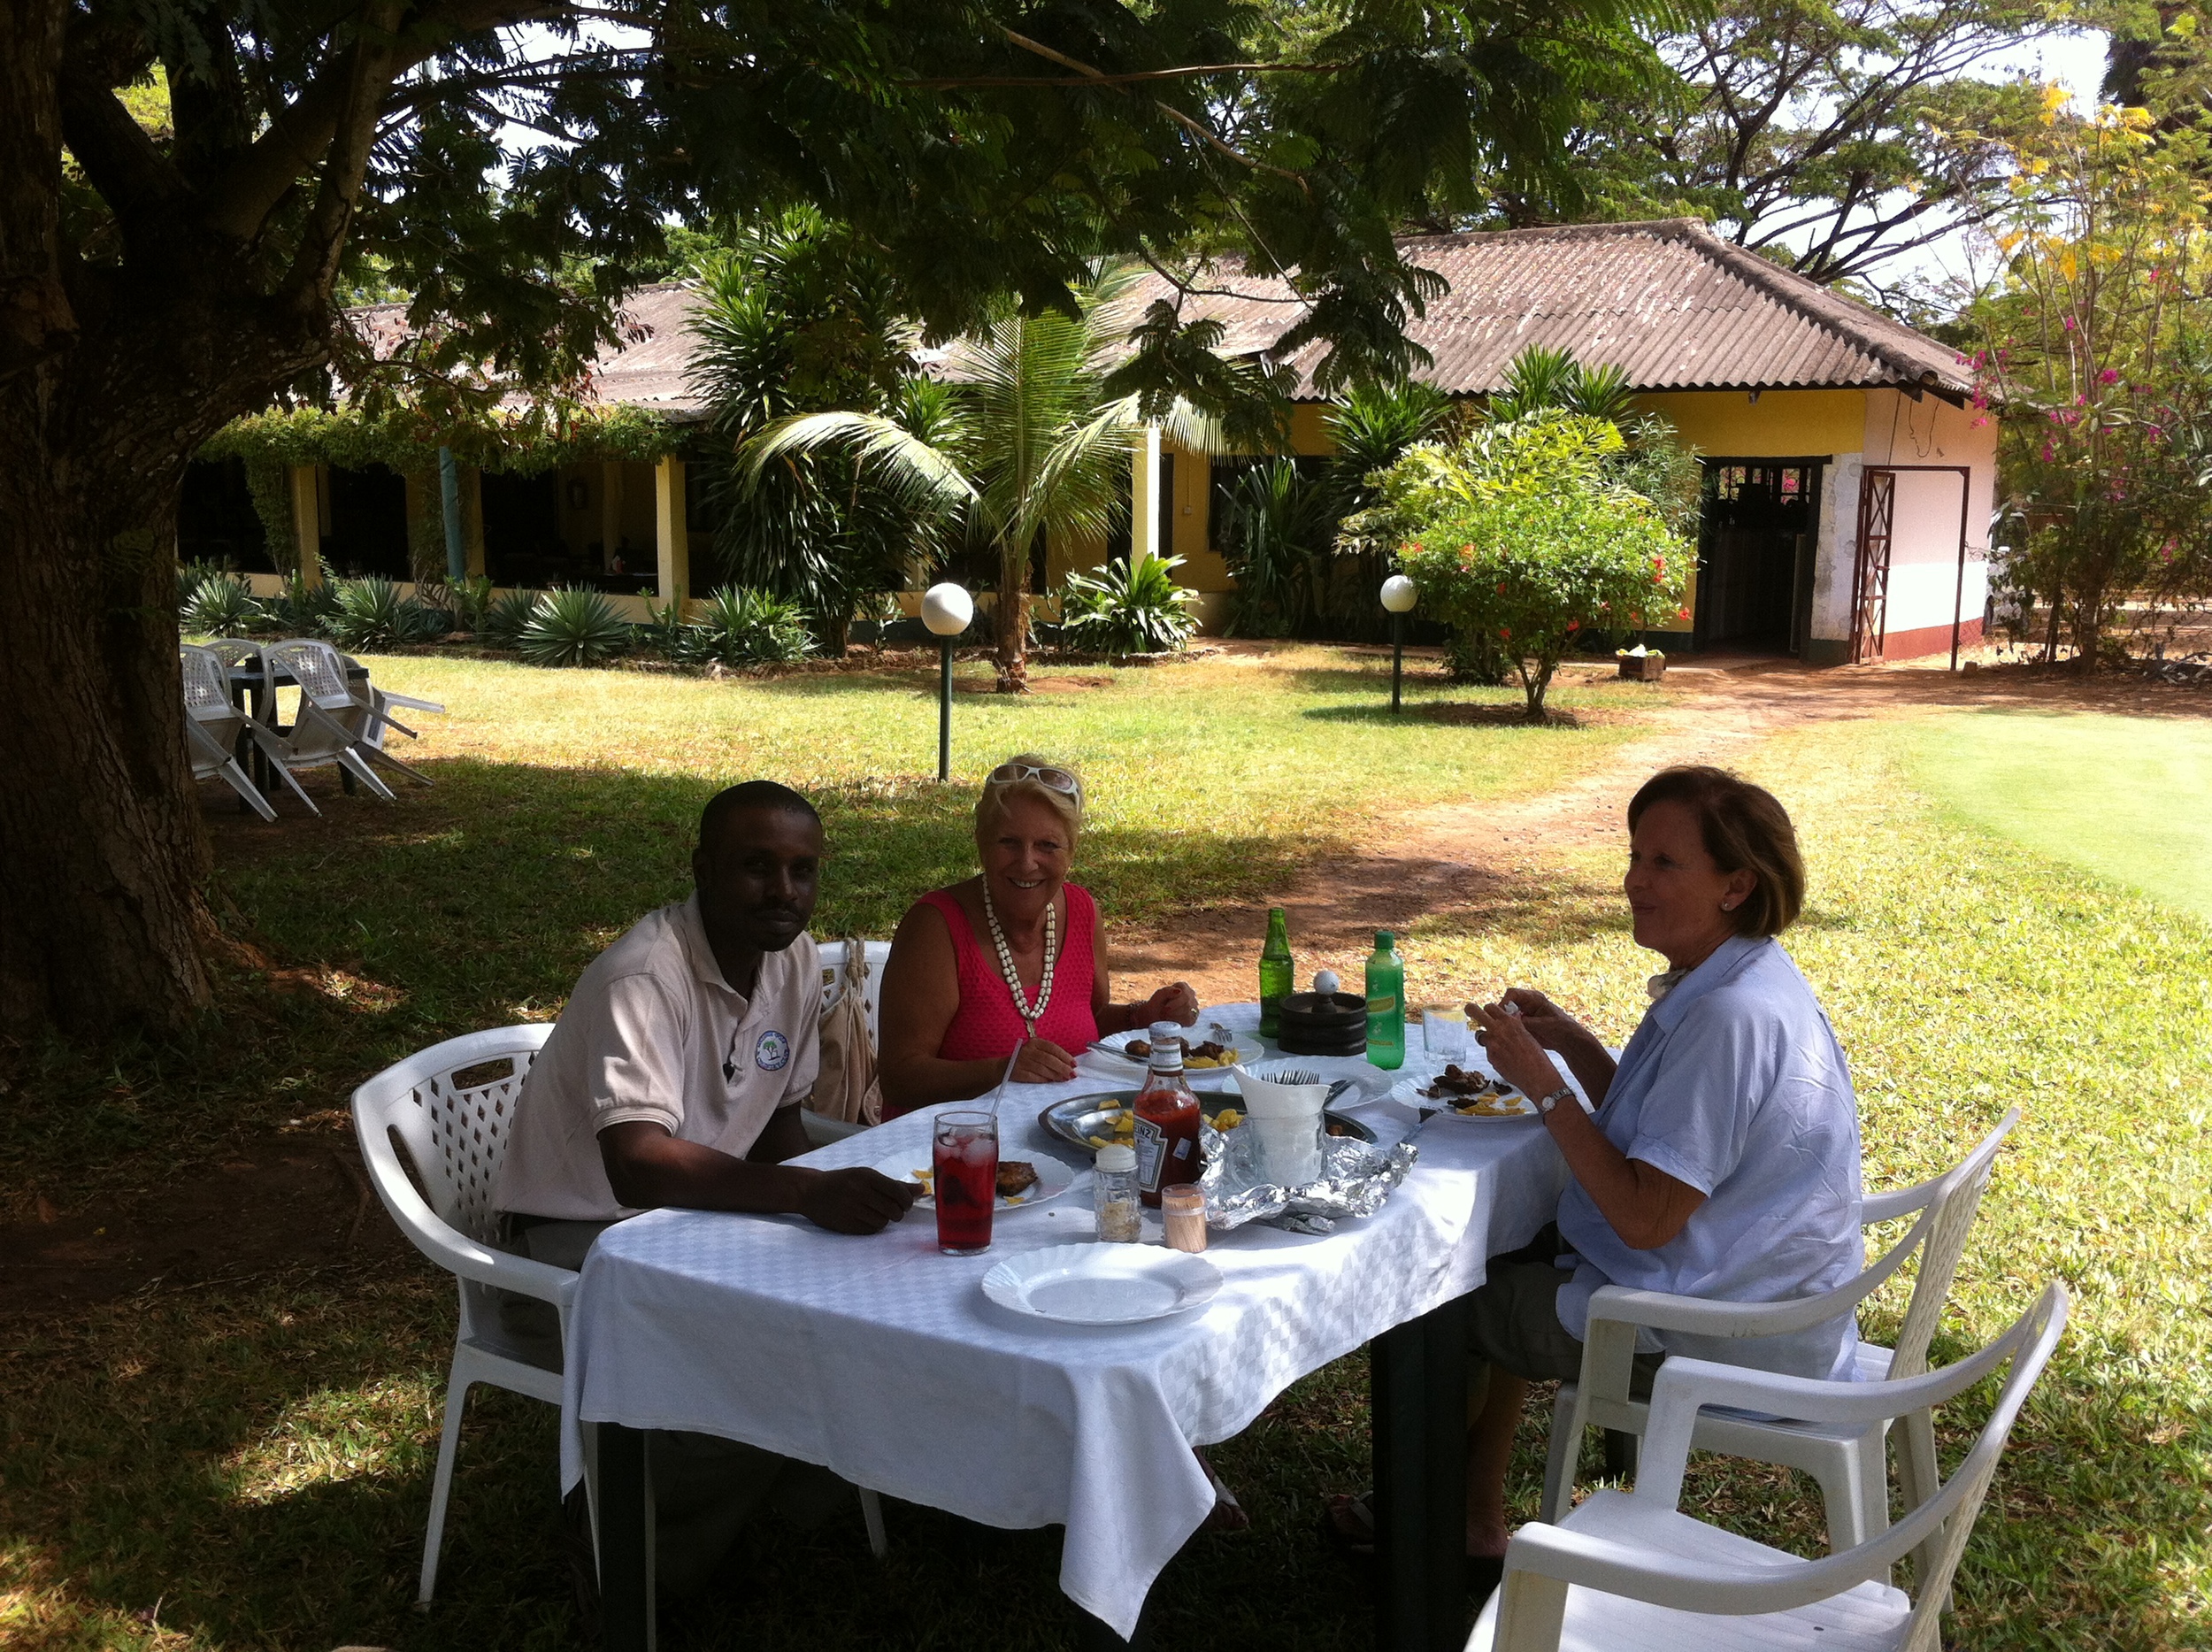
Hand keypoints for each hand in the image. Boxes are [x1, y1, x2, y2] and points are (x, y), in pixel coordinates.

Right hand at [796, 1167, 920, 1234]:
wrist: (811, 1191)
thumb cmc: (843, 1182)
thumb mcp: (866, 1176)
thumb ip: (894, 1184)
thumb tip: (922, 1190)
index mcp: (866, 1176)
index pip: (898, 1191)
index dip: (907, 1201)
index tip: (906, 1203)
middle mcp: (859, 1192)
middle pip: (893, 1209)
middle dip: (898, 1212)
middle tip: (893, 1209)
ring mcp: (852, 1209)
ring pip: (884, 1221)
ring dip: (885, 1219)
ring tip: (875, 1212)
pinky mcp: (846, 1224)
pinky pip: (871, 1230)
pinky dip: (873, 1226)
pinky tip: (865, 1218)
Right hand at [1010, 1036, 1077, 1083]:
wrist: (1004, 1067)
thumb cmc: (1027, 1060)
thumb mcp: (1037, 1052)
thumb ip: (1051, 1056)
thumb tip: (1070, 1065)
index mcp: (1035, 1042)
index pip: (1053, 1048)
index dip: (1065, 1056)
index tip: (1074, 1064)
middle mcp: (1028, 1050)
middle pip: (1048, 1059)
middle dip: (1062, 1067)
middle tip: (1072, 1074)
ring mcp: (1021, 1061)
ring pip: (1042, 1068)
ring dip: (1055, 1075)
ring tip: (1064, 1079)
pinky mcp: (1018, 1072)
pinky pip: (1034, 1077)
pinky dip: (1044, 1079)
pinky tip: (1051, 1081)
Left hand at [1135, 982, 1198, 1026]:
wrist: (1154, 1014)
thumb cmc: (1157, 1003)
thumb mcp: (1159, 995)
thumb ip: (1167, 991)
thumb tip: (1179, 991)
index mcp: (1183, 986)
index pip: (1185, 994)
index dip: (1175, 1003)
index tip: (1166, 1008)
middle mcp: (1191, 995)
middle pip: (1187, 1004)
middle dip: (1174, 1011)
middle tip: (1164, 1013)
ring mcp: (1193, 1007)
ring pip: (1188, 1013)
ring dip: (1175, 1016)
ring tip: (1166, 1016)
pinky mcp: (1192, 1018)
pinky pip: (1189, 1021)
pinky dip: (1178, 1021)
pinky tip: (1172, 1020)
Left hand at [1468, 999, 1566, 1102]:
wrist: (1536, 1076)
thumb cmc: (1536, 1056)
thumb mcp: (1527, 1034)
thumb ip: (1516, 1025)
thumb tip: (1513, 1016)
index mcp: (1509, 1021)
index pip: (1491, 1007)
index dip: (1488, 1009)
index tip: (1487, 1012)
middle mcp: (1497, 1030)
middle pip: (1474, 1011)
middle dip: (1471, 1009)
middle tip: (1469, 1010)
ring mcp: (1491, 1043)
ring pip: (1480, 1035)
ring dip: (1485, 1038)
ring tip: (1498, 1046)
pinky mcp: (1489, 1057)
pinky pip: (1487, 1051)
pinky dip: (1493, 1053)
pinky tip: (1505, 1059)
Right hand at [1491, 988, 1590, 1054]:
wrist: (1567, 1040)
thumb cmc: (1561, 1029)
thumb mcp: (1543, 1024)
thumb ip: (1526, 1022)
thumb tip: (1509, 1021)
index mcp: (1534, 998)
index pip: (1513, 993)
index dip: (1504, 1002)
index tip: (1501, 1014)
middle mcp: (1526, 1004)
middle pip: (1506, 1003)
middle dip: (1502, 1013)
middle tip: (1500, 1025)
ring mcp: (1523, 1014)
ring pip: (1506, 1014)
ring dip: (1504, 1021)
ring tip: (1504, 1032)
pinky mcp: (1522, 1024)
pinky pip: (1509, 1024)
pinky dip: (1506, 1029)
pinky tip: (1508, 1036)